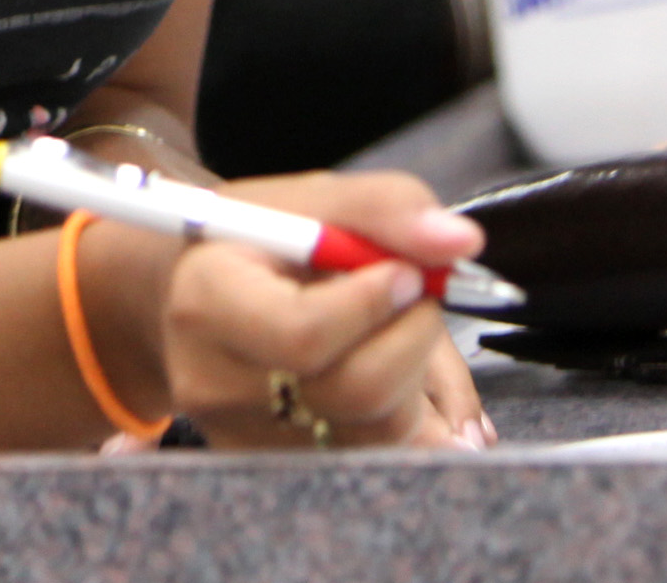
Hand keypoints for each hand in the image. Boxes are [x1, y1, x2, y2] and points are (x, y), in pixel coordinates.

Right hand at [155, 171, 489, 452]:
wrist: (208, 293)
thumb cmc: (262, 239)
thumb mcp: (311, 198)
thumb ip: (386, 207)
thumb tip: (459, 243)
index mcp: (207, 301)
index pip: (305, 333)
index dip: (375, 302)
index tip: (403, 270)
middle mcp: (214, 382)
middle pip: (352, 391)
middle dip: (412, 335)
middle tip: (415, 294)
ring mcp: (246, 437)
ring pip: (377, 429)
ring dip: (416, 370)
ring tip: (394, 324)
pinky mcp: (281, 468)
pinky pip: (377, 453)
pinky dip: (406, 407)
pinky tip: (388, 364)